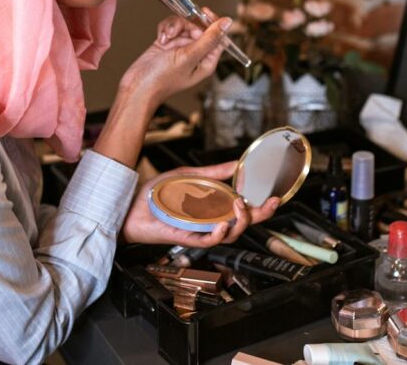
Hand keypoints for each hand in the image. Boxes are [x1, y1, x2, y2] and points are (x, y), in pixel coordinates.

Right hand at [118, 9, 229, 111]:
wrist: (136, 85)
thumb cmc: (161, 80)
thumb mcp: (188, 57)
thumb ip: (209, 39)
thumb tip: (227, 23)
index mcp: (207, 61)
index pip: (218, 36)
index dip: (213, 23)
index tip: (204, 12)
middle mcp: (196, 54)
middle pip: (200, 27)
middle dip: (187, 26)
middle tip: (176, 34)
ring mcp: (181, 48)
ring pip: (185, 24)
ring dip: (174, 27)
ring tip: (166, 38)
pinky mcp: (168, 43)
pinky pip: (172, 27)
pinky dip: (166, 29)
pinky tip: (161, 39)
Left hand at [121, 161, 279, 246]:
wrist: (132, 203)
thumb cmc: (157, 194)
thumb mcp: (191, 176)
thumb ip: (214, 173)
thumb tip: (236, 164)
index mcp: (213, 209)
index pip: (244, 212)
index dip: (262, 208)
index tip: (275, 198)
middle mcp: (209, 222)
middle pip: (243, 226)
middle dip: (260, 216)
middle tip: (267, 204)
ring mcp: (199, 231)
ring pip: (230, 235)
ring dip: (240, 222)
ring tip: (240, 205)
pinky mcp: (186, 237)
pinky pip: (207, 241)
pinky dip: (218, 234)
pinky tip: (223, 222)